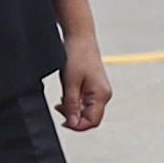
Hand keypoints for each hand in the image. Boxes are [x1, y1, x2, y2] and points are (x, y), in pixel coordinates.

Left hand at [53, 0, 111, 133]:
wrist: (80, 37)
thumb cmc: (76, 56)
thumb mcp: (70, 83)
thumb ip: (71, 105)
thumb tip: (73, 123)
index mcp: (101, 94)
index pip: (92, 121)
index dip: (76, 125)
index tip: (62, 121)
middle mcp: (104, 94)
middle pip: (90, 118)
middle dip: (74, 117)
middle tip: (59, 108)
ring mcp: (100, 91)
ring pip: (87, 111)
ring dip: (73, 109)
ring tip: (61, 100)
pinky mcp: (95, 87)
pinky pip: (86, 102)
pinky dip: (75, 102)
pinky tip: (67, 94)